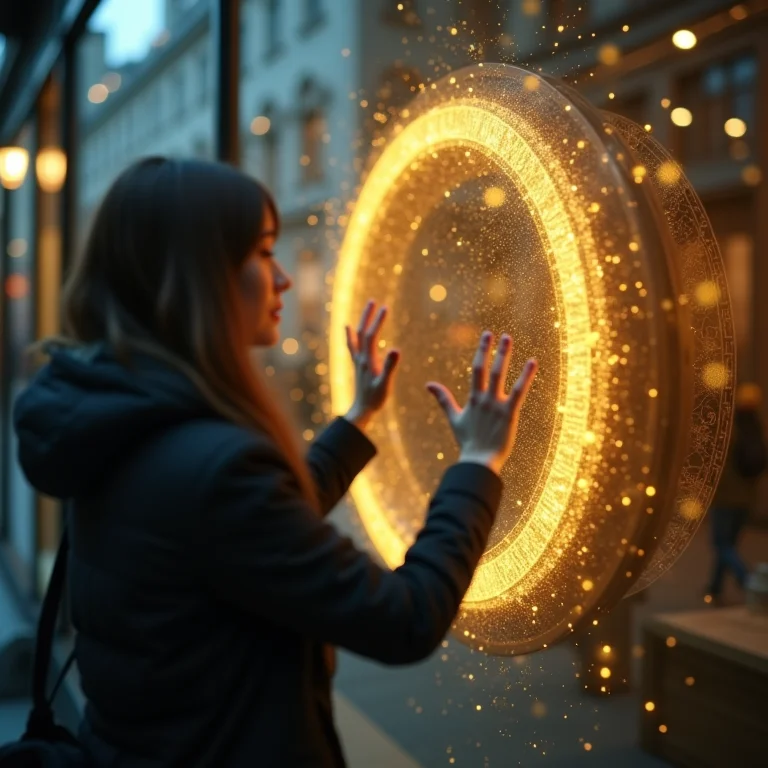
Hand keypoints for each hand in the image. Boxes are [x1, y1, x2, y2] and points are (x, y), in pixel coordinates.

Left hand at [344, 300, 400, 429]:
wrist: (361, 410)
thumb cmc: (375, 399)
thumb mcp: (385, 384)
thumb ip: (389, 366)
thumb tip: (396, 349)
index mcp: (367, 360)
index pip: (371, 336)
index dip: (378, 321)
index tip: (385, 307)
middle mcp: (360, 358)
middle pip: (361, 332)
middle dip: (367, 316)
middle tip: (373, 301)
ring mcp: (357, 361)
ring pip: (357, 337)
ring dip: (361, 322)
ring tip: (366, 309)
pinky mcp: (357, 365)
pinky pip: (352, 346)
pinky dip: (350, 334)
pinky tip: (348, 329)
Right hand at [426, 331, 537, 474]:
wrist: (478, 461)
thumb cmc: (468, 441)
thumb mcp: (454, 418)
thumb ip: (443, 399)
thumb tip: (428, 384)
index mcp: (473, 399)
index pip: (477, 369)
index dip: (482, 351)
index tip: (487, 336)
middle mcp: (484, 398)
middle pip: (488, 368)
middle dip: (495, 350)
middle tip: (502, 334)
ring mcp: (496, 405)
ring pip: (501, 376)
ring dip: (505, 356)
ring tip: (510, 340)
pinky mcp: (509, 414)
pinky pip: (518, 392)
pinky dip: (526, 376)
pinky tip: (533, 362)